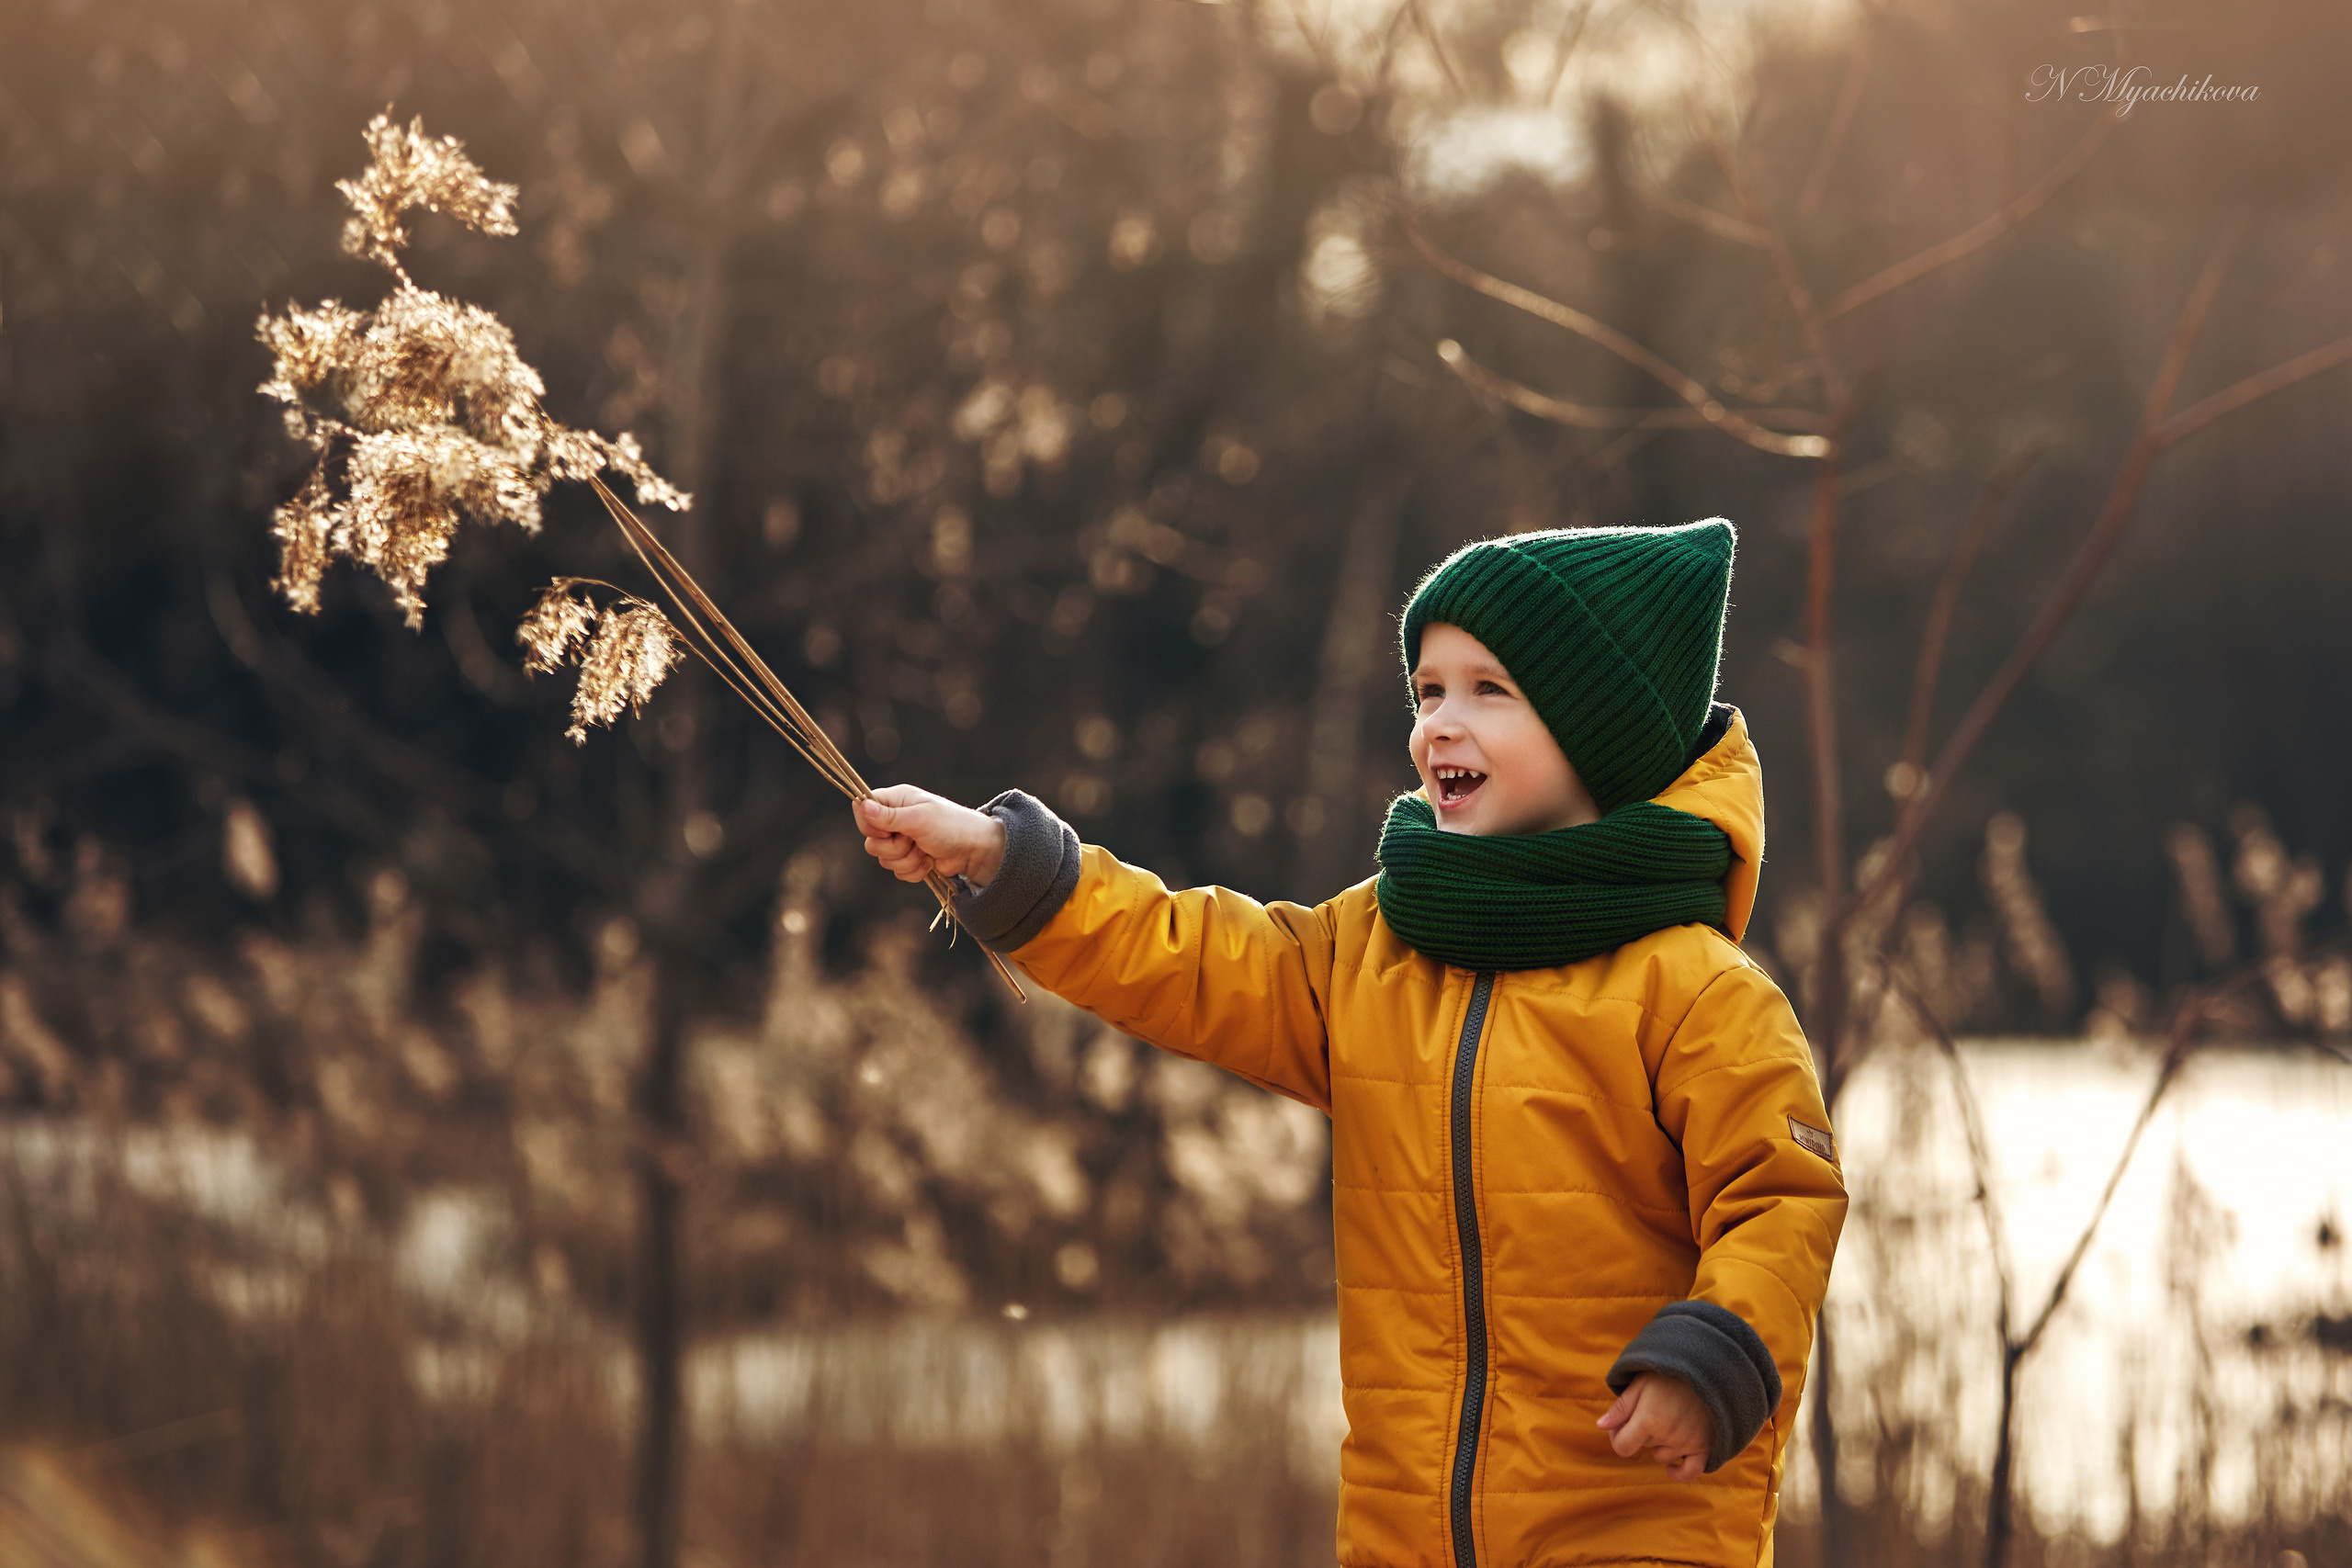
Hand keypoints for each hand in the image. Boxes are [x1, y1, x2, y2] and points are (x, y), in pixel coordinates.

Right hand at [854, 784, 1006, 887]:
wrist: (974, 850)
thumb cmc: (950, 826)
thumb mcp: (919, 819)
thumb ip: (889, 816)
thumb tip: (861, 805)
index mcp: (895, 801)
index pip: (862, 809)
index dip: (869, 825)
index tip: (887, 831)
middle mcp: (895, 819)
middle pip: (871, 842)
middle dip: (893, 848)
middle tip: (913, 841)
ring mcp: (901, 840)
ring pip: (884, 860)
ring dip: (907, 861)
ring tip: (925, 851)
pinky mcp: (909, 859)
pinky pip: (897, 872)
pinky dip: (913, 871)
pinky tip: (929, 862)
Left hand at [1598, 1373, 1712, 1482]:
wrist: (1709, 1367)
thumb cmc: (1670, 1374)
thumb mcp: (1640, 1383)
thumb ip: (1620, 1407)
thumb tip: (1600, 1426)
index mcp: (1648, 1420)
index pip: (1622, 1447)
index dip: (1617, 1437)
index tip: (1621, 1425)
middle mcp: (1668, 1436)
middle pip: (1643, 1447)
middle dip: (1641, 1432)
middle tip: (1651, 1409)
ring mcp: (1688, 1443)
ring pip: (1663, 1456)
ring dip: (1660, 1444)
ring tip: (1668, 1419)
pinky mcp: (1705, 1446)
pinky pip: (1691, 1471)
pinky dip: (1679, 1473)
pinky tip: (1670, 1469)